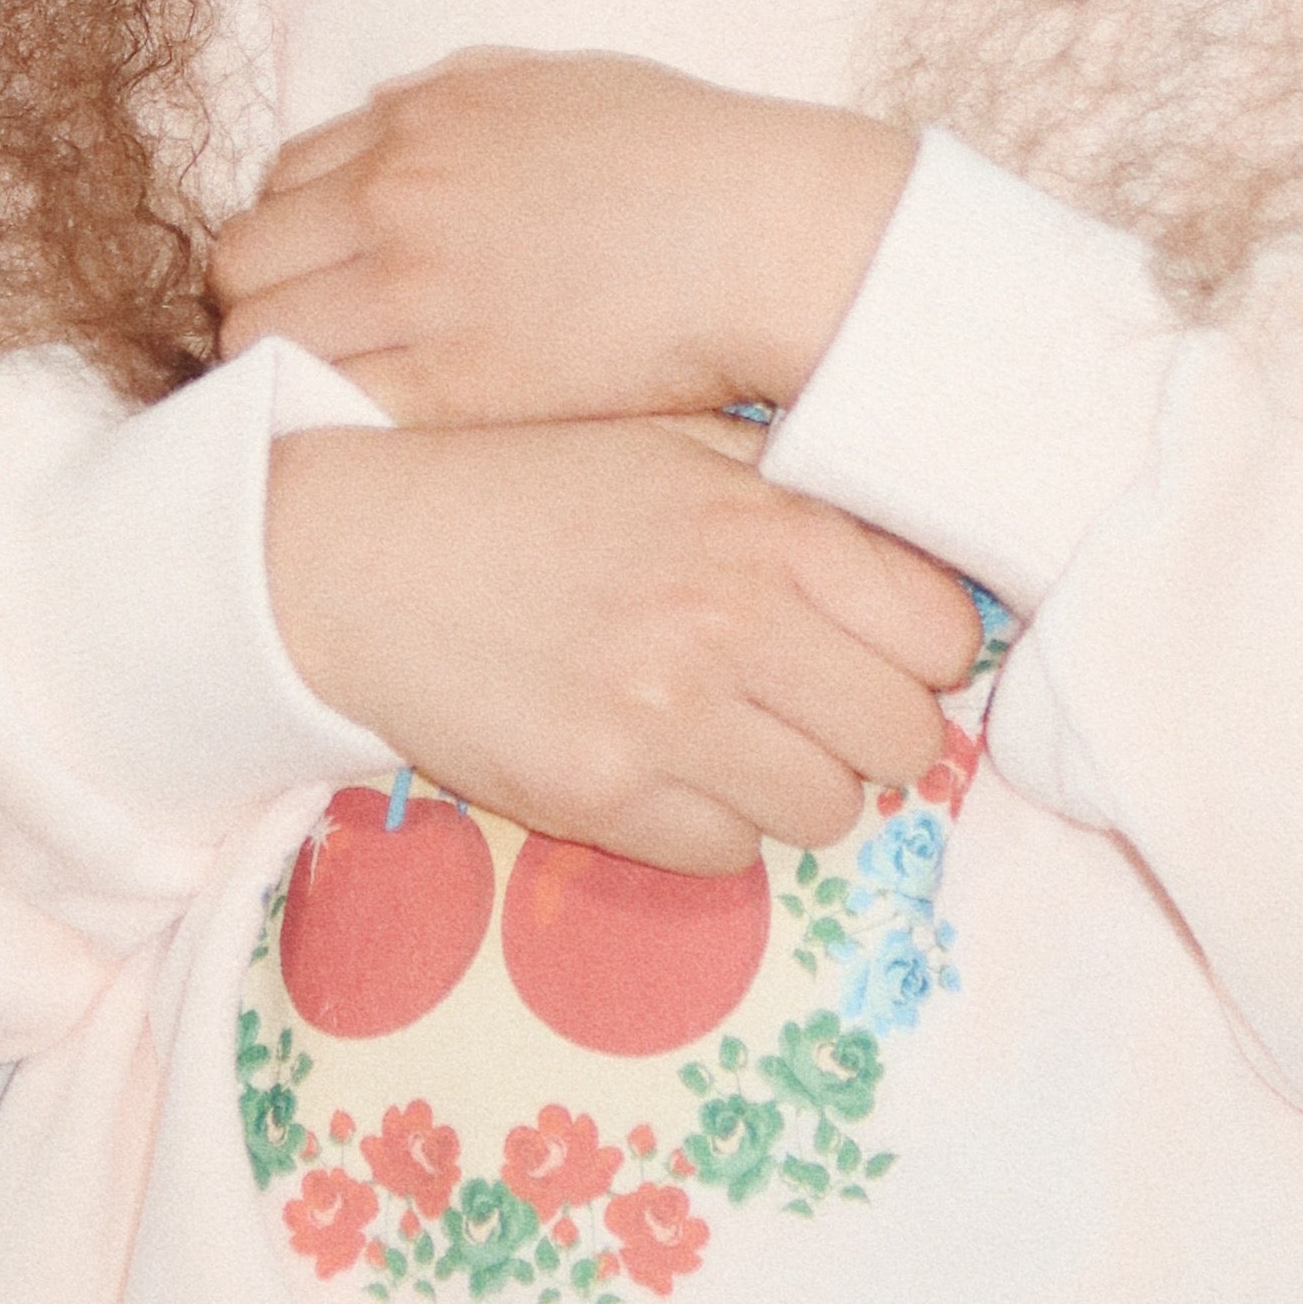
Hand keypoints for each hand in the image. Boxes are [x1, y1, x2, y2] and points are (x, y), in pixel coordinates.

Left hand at [211, 49, 912, 429]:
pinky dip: (335, 418)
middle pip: (243, 263)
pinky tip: (385, 423)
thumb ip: (452, 96)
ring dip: (289, 366)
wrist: (765, 234)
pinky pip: (331, 405)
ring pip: (261, 340)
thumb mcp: (554, 82)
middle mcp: (395, 196)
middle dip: (268, 298)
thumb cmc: (687, 156)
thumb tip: (389, 116)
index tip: (331, 273)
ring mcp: (416, 291)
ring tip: (349, 388)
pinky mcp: (452, 383)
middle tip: (324, 338)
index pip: (276, 183)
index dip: (297, 235)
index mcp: (416, 121)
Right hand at [262, 417, 979, 866]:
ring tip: (727, 736)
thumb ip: (801, 500)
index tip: (875, 649)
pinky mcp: (602, 797)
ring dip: (793, 785)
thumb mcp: (677, 446)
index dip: (918, 651)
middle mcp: (732, 623)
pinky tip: (658, 765)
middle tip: (807, 705)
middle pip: (904, 740)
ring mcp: (667, 719)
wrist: (359, 557)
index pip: (943, 634)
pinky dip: (710, 826)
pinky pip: (729, 857)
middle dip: (868, 730)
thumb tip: (919, 571)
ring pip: (828, 812)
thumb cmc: (530, 492)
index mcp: (768, 526)